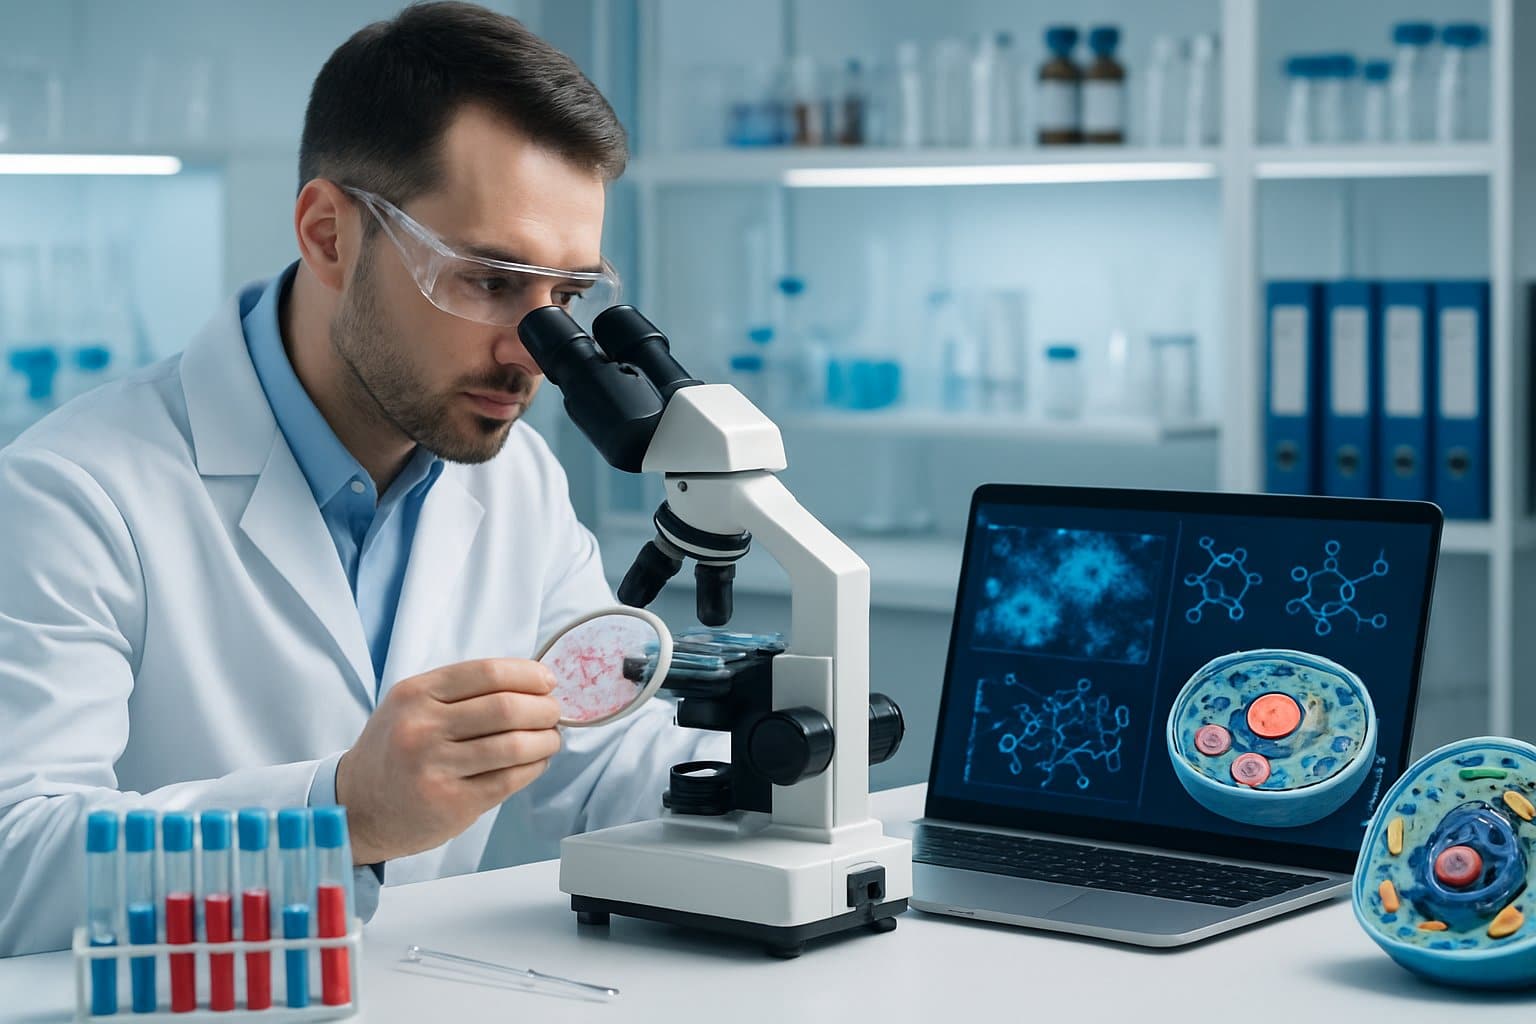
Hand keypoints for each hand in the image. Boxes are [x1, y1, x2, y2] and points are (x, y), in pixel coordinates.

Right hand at [335, 658, 562, 864]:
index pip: (488, 673)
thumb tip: (531, 682)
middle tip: (553, 713)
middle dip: (544, 708)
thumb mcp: (412, 705)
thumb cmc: (396, 749)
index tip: (547, 682)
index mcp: (416, 694)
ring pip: (514, 745)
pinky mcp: (452, 803)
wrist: (358, 805)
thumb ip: (462, 691)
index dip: (528, 675)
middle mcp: (422, 728)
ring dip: (546, 740)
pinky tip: (536, 762)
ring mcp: (436, 768)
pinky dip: (534, 767)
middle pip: (507, 708)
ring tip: (549, 738)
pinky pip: (509, 779)